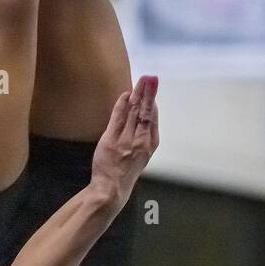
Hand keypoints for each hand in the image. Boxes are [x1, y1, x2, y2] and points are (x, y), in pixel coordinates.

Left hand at [90, 75, 158, 212]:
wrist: (111, 189)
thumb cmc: (125, 172)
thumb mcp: (140, 154)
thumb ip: (142, 135)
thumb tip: (142, 115)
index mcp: (150, 143)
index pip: (153, 117)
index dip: (153, 100)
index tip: (153, 85)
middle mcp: (141, 140)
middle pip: (146, 111)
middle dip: (148, 92)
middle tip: (151, 77)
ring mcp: (127, 140)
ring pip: (135, 112)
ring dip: (138, 93)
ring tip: (142, 80)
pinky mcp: (112, 140)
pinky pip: (119, 117)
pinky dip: (122, 104)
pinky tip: (126, 94)